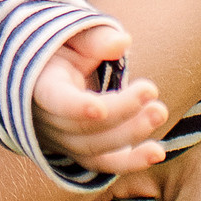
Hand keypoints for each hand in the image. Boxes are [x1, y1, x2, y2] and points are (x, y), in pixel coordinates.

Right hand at [33, 23, 167, 173]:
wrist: (47, 75)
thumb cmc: (62, 50)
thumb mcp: (71, 37)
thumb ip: (94, 39)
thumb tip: (122, 42)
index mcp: (41, 87)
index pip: (55, 101)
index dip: (75, 108)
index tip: (100, 109)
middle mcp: (48, 122)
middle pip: (83, 127)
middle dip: (120, 111)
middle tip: (151, 90)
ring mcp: (63, 142)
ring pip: (96, 149)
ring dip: (131, 134)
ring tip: (159, 111)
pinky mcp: (81, 152)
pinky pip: (104, 163)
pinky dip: (131, 162)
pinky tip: (157, 153)